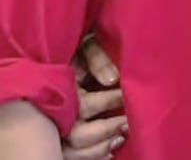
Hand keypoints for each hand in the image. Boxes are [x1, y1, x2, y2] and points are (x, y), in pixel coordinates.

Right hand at [65, 34, 124, 158]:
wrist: (60, 53)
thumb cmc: (77, 49)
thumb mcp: (86, 46)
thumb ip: (98, 59)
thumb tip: (112, 80)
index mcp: (61, 89)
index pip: (85, 105)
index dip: (109, 102)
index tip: (128, 96)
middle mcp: (57, 112)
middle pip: (76, 135)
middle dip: (105, 130)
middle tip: (127, 123)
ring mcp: (57, 126)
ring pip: (73, 151)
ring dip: (100, 148)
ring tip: (121, 138)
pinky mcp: (61, 136)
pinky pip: (72, 156)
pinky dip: (92, 156)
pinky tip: (109, 151)